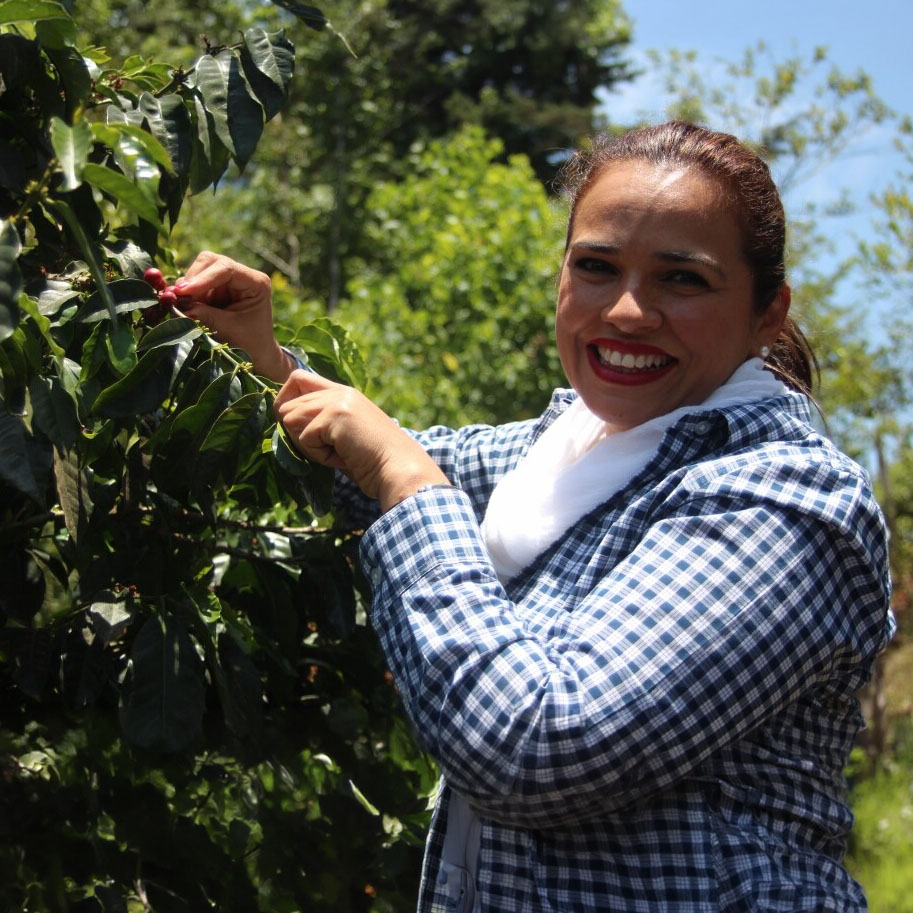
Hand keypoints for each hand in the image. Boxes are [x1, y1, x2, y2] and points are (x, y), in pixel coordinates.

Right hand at [172, 251, 294, 382]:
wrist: (256, 357)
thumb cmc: (250, 344)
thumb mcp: (228, 329)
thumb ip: (204, 315)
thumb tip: (176, 303)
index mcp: (256, 282)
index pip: (226, 269)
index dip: (202, 278)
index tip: (183, 291)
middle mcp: (241, 276)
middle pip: (210, 262)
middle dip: (192, 280)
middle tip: (177, 297)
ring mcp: (226, 282)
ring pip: (198, 271)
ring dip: (187, 288)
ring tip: (179, 305)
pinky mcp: (214, 290)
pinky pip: (193, 285)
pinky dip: (185, 295)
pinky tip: (180, 306)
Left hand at [274, 370, 449, 510]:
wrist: (399, 469)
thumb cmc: (374, 461)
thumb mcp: (345, 434)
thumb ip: (321, 421)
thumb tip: (284, 420)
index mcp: (343, 393)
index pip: (297, 379)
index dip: (286, 400)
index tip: (294, 426)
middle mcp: (339, 392)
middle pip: (287, 404)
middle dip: (298, 434)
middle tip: (326, 449)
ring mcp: (338, 401)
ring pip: (290, 420)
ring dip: (308, 445)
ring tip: (336, 452)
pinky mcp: (335, 416)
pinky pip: (304, 438)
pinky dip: (320, 456)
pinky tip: (343, 457)